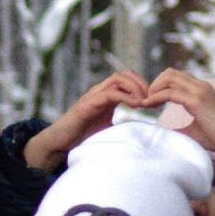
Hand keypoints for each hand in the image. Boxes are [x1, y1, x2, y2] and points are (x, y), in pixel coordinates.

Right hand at [23, 72, 148, 170]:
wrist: (61, 142)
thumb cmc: (84, 136)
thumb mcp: (108, 127)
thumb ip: (122, 123)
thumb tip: (140, 130)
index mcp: (107, 94)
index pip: (128, 77)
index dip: (143, 84)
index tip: (153, 99)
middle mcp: (100, 91)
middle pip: (125, 73)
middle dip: (142, 83)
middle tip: (151, 99)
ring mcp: (94, 95)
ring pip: (118, 78)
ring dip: (135, 87)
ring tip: (143, 102)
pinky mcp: (88, 103)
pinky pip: (111, 93)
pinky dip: (126, 97)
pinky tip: (135, 106)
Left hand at [144, 69, 214, 162]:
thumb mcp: (193, 130)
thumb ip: (178, 127)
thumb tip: (162, 133)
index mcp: (202, 90)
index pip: (176, 77)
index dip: (160, 85)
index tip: (151, 100)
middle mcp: (201, 86)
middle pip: (170, 73)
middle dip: (154, 84)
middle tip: (146, 100)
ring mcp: (200, 91)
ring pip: (169, 78)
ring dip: (154, 88)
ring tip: (147, 102)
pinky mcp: (197, 100)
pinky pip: (170, 93)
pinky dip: (156, 97)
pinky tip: (148, 105)